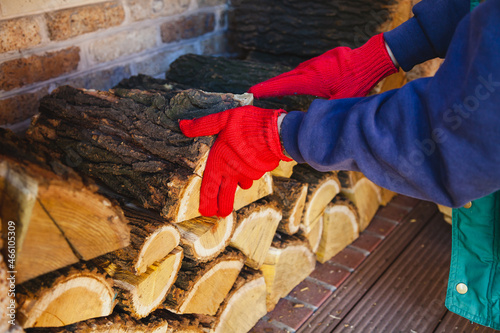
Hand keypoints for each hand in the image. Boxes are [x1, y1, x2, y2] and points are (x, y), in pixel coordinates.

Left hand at [179, 106, 291, 216]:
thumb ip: (203, 125)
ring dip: (238, 186)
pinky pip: (252, 177)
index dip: (206, 202)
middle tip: (220, 214)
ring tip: (235, 183)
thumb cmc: (247, 124)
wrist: (275, 131)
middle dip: (221, 207)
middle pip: (225, 196)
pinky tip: (250, 164)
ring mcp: (247, 174)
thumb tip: (183, 126)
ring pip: (241, 186)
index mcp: (219, 161)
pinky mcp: (260, 172)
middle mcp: (232, 172)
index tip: (205, 212)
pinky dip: (249, 174)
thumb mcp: (222, 119)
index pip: (209, 187)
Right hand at [249, 33, 397, 98]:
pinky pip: (304, 69)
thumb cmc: (357, 82)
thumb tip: (312, 124)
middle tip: (254, 91)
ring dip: (282, 81)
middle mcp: (309, 69)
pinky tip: (294, 82)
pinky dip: (295, 76)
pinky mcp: (322, 59)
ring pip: (294, 73)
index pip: (283, 85)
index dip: (266, 89)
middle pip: (284, 78)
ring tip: (270, 89)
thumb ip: (324, 112)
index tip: (252, 92)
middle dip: (269, 85)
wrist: (371, 59)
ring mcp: (315, 62)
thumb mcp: (340, 102)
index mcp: (310, 80)